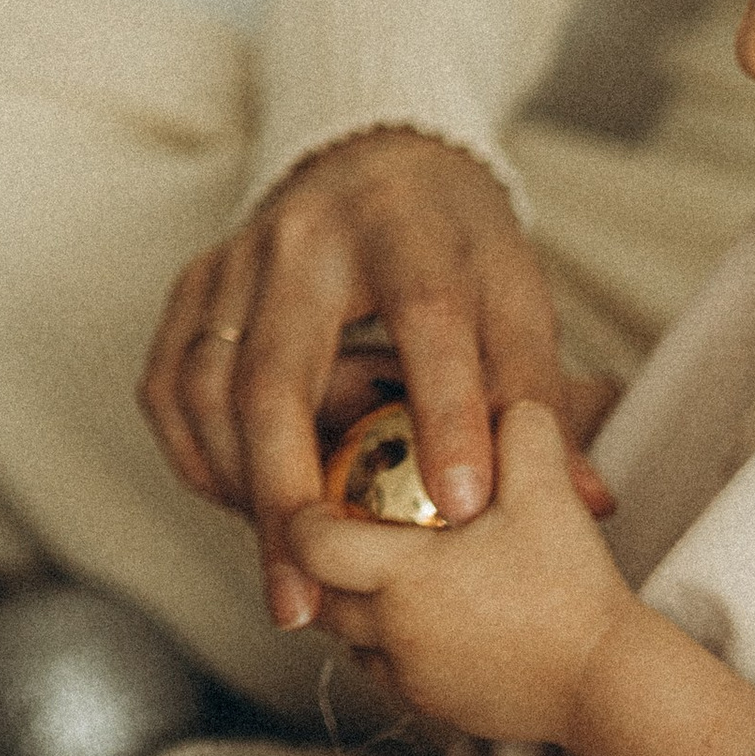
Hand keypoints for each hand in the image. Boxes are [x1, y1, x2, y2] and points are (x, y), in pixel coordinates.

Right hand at [141, 128, 615, 632]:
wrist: (374, 161)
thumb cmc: (454, 245)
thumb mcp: (515, 299)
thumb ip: (538, 398)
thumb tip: (585, 504)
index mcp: (407, 228)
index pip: (426, 319)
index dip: (446, 413)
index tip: (461, 508)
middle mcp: (304, 236)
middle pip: (275, 372)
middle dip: (286, 494)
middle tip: (306, 594)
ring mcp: (234, 257)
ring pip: (206, 388)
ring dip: (237, 488)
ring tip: (284, 562)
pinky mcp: (192, 284)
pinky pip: (169, 386)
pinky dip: (197, 457)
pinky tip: (238, 502)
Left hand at [283, 398, 631, 742]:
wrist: (611, 685)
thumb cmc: (573, 585)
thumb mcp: (547, 489)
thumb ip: (516, 427)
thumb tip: (498, 396)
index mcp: (401, 576)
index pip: (309, 545)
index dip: (303, 517)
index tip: (322, 496)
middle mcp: (392, 633)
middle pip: (321, 597)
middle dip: (323, 566)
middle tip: (345, 528)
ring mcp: (413, 680)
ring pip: (352, 641)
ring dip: (358, 608)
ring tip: (386, 570)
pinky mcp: (439, 712)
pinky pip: (391, 675)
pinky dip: (394, 647)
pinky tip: (430, 616)